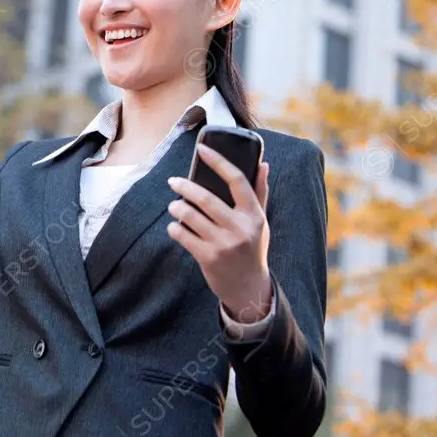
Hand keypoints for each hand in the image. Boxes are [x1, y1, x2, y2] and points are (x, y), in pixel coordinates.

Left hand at [166, 144, 272, 322]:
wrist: (249, 287)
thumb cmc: (252, 248)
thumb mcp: (260, 222)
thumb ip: (260, 193)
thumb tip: (263, 164)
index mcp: (253, 214)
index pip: (237, 180)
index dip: (218, 162)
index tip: (201, 149)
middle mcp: (240, 228)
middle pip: (206, 198)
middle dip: (184, 187)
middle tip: (173, 182)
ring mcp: (224, 244)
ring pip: (190, 216)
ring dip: (176, 208)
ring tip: (173, 206)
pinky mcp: (208, 258)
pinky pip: (183, 235)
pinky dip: (175, 228)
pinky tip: (175, 226)